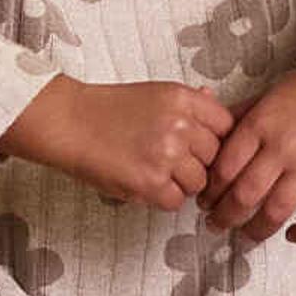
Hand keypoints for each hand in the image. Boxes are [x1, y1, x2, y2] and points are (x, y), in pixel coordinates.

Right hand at [6, 73, 233, 208]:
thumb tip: (214, 102)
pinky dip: (161, 198)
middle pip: (214, 156)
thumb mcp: (154, 94)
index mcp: (182, 99)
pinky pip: (175, 201)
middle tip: (171, 161)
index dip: (214, 139)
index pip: (226, 125)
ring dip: (180, 183)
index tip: (199, 145)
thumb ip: (189, 102)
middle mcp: (179, 125)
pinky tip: (144, 183)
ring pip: (198, 182)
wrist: (70, 122)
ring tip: (155, 172)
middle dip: (196, 162)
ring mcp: (166, 155)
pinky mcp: (150, 182)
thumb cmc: (108, 109)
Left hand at [204, 63, 295, 245]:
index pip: (224, 169)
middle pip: (243, 195)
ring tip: (248, 235)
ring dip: (256, 230)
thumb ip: (237, 117)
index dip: (210, 192)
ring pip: (275, 211)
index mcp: (259, 126)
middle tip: (217, 224)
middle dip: (225, 217)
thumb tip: (207, 132)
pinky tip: (292, 235)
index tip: (205, 201)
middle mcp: (281, 148)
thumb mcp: (264, 97)